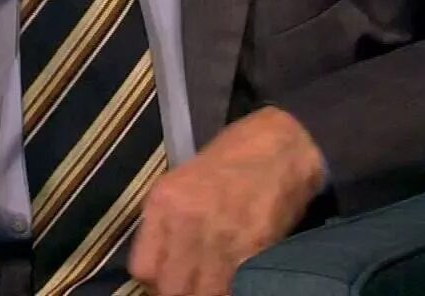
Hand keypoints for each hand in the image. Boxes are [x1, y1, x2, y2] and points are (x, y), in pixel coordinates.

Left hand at [129, 107, 326, 295]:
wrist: (281, 145)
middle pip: (171, 287)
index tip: (171, 277)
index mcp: (164, 202)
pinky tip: (237, 279)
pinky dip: (233, 289)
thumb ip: (167, 224)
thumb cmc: (232, 159)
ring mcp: (220, 236)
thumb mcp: (182, 183)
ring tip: (215, 282)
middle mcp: (186, 221)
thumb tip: (165, 265)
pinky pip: (234, 288)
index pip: (143, 269)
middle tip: (194, 283)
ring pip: (202, 294)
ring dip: (208, 292)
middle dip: (181, 290)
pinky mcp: (253, 249)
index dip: (157, 280)